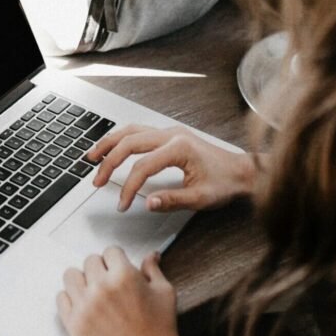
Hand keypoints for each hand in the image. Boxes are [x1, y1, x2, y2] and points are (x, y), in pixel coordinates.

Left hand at [57, 246, 192, 335]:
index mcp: (123, 276)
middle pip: (90, 261)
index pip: (110, 251)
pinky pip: (61, 298)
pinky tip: (83, 305)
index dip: (117, 260)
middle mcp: (101, 288)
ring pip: (71, 276)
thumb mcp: (164, 293)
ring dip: (82, 280)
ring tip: (93, 291)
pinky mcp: (74, 324)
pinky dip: (70, 299)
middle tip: (109, 282)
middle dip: (101, 269)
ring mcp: (84, 306)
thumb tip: (151, 255)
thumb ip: (153, 270)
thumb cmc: (161, 330)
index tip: (118, 268)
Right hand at [87, 124, 257, 213]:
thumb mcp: (201, 198)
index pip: (142, 167)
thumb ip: (173, 200)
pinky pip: (139, 131)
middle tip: (97, 181)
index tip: (122, 204)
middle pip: (129, 142)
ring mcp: (170, 132)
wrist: (243, 171)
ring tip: (92, 157)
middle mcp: (172, 134)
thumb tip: (148, 202)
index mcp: (179, 148)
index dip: (128, 187)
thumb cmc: (226, 183)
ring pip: (131, 131)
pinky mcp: (170, 134)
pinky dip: (121, 139)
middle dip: (109, 162)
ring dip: (110, 143)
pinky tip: (112, 147)